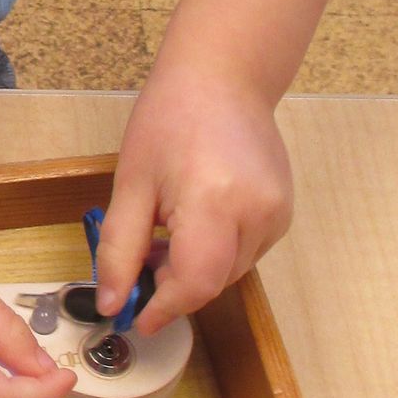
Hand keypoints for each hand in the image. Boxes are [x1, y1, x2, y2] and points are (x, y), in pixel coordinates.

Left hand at [92, 66, 292, 336]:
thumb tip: (112, 303)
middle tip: (142, 262)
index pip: (195, 284)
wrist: (223, 78)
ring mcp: (277, 214)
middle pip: (213, 283)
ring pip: (230, 273)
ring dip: (195, 270)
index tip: (137, 319)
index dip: (165, 309)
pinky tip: (196, 223)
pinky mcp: (284, 212)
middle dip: (174, 286)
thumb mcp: (131, 184)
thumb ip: (120, 249)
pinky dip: (217, 253)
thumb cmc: (170, 119)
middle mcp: (258, 213)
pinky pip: (246, 253)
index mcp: (215, 203)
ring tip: (167, 232)